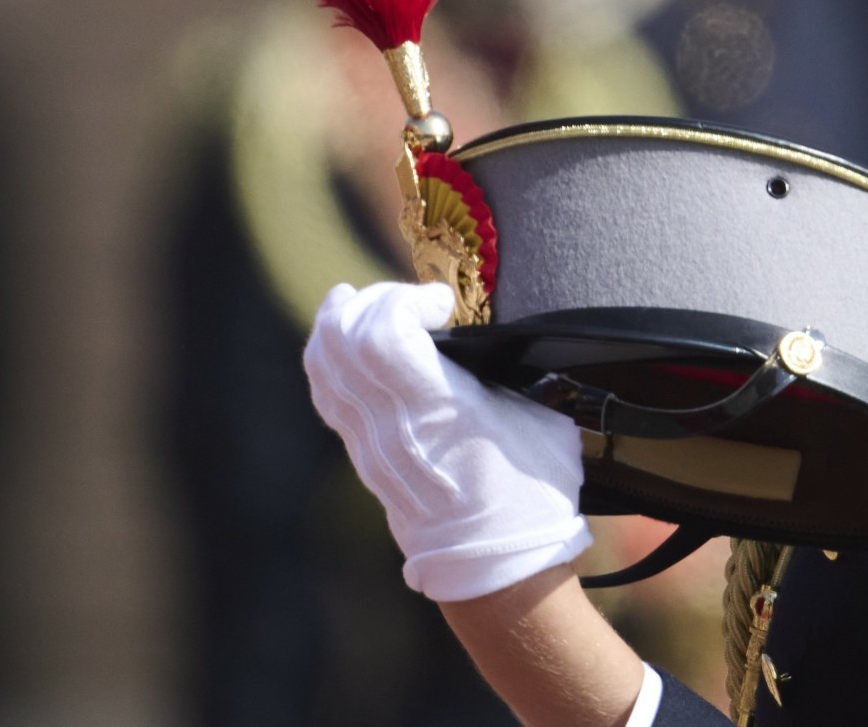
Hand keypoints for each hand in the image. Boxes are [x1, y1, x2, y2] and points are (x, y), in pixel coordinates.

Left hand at [305, 279, 591, 601]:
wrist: (497, 566)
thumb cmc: (532, 493)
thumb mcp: (543, 418)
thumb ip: (513, 370)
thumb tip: (506, 338)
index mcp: (438, 412)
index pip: (384, 336)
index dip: (406, 300)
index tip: (442, 305)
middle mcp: (390, 426)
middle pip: (344, 341)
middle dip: (373, 301)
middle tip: (409, 299)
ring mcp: (368, 444)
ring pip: (323, 366)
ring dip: (338, 323)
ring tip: (358, 300)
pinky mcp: (361, 455)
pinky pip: (327, 393)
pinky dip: (329, 357)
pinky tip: (345, 339)